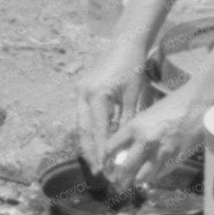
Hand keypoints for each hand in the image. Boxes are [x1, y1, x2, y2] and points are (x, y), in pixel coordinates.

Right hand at [75, 42, 151, 172]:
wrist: (125, 43)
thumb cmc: (132, 67)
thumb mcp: (133, 95)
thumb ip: (126, 119)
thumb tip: (124, 145)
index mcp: (96, 95)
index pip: (98, 130)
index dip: (100, 151)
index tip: (104, 168)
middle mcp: (83, 94)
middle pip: (83, 130)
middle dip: (89, 152)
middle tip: (96, 171)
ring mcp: (80, 91)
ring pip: (81, 124)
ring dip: (86, 143)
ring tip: (93, 162)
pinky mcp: (82, 90)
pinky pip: (83, 116)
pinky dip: (88, 131)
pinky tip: (94, 143)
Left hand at [101, 90, 207, 194]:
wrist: (197, 104)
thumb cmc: (172, 106)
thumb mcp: (147, 116)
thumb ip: (134, 133)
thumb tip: (122, 151)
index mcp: (134, 126)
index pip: (110, 149)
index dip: (107, 160)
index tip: (106, 166)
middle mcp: (144, 140)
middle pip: (123, 168)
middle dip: (119, 179)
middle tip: (118, 183)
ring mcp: (160, 151)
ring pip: (140, 177)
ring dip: (137, 180)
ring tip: (134, 182)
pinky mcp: (174, 158)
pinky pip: (158, 175)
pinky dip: (154, 177)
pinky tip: (153, 174)